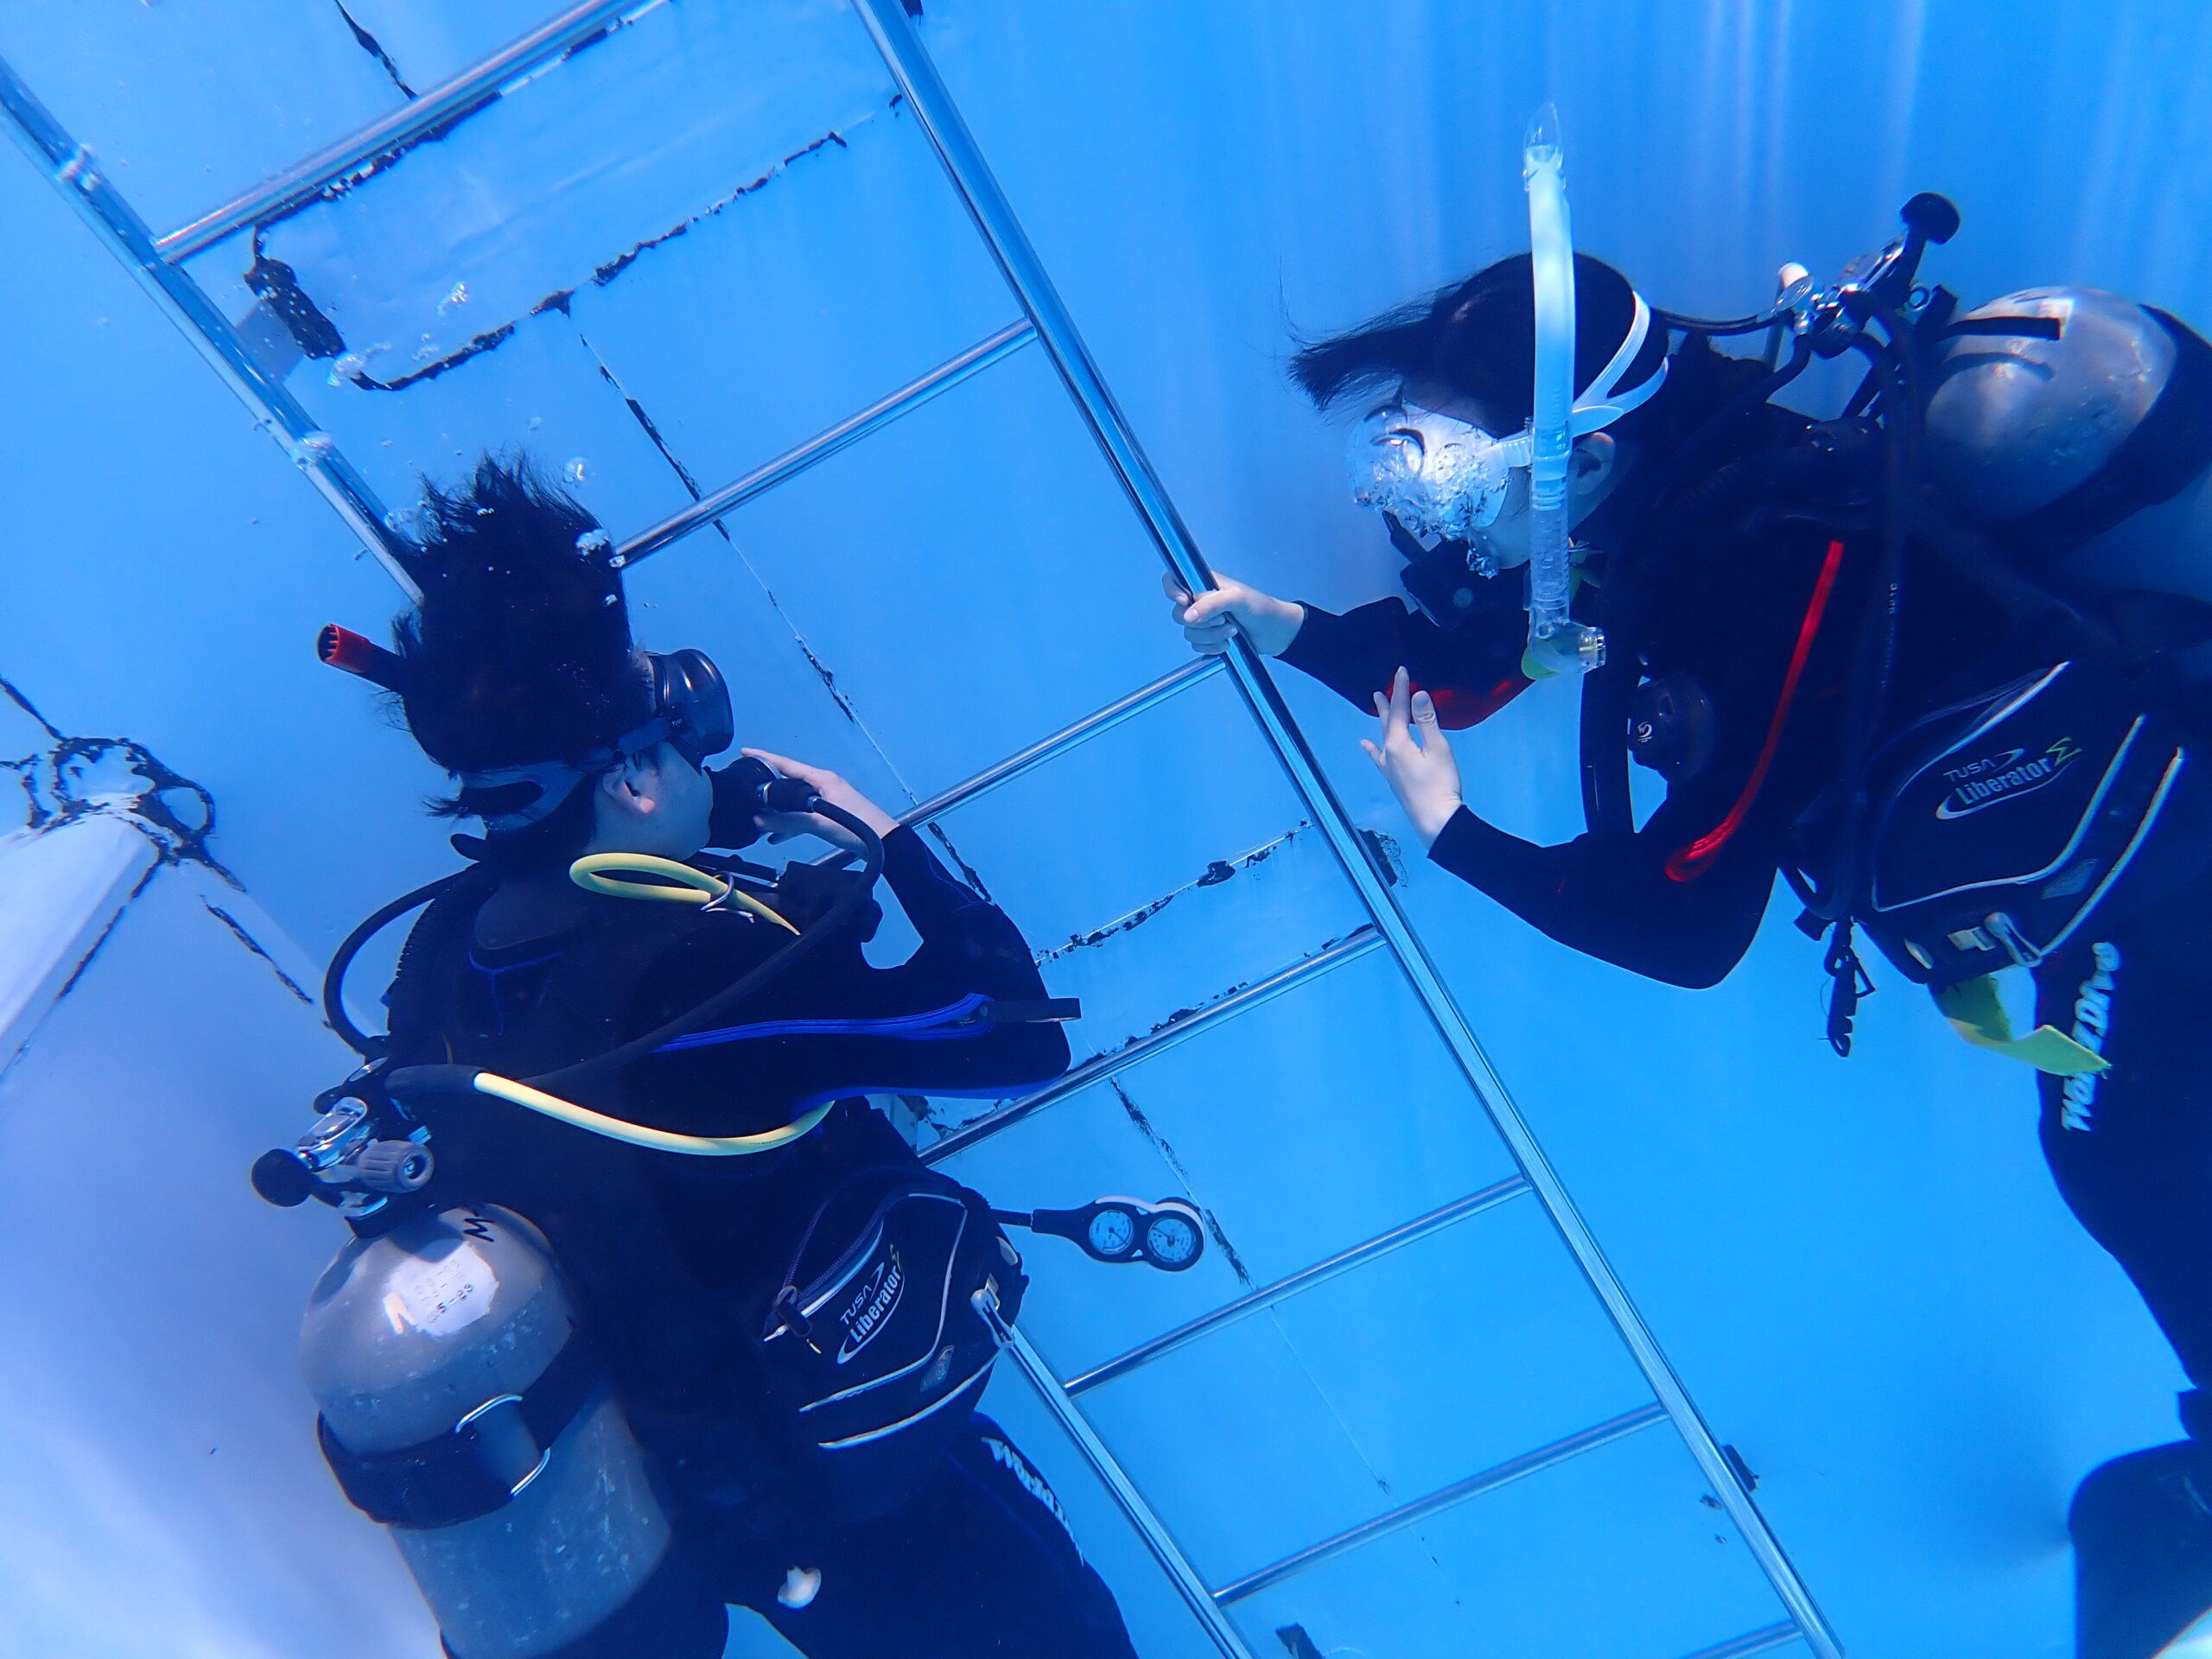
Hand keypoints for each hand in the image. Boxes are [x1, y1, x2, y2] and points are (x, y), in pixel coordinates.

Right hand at [740, 749, 900, 853]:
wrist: (885, 844)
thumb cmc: (857, 827)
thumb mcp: (819, 821)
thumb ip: (788, 820)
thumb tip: (759, 819)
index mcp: (821, 779)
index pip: (787, 764)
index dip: (765, 758)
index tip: (745, 753)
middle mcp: (823, 785)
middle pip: (788, 783)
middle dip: (767, 789)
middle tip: (746, 794)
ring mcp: (827, 800)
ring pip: (794, 802)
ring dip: (778, 811)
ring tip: (757, 820)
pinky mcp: (830, 815)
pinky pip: (802, 815)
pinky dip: (789, 823)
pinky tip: (776, 835)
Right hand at [1162, 570, 1304, 656]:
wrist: (1276, 633)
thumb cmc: (1260, 607)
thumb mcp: (1237, 599)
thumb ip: (1212, 604)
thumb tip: (1187, 616)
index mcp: (1203, 584)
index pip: (1173, 580)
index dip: (1172, 590)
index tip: (1184, 601)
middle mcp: (1199, 602)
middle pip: (1179, 614)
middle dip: (1201, 622)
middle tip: (1223, 619)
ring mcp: (1204, 622)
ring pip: (1189, 633)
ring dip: (1211, 637)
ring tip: (1233, 631)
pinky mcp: (1208, 640)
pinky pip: (1197, 647)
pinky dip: (1211, 648)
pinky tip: (1228, 644)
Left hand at [1360, 668, 1463, 847]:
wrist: (1435, 820)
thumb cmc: (1440, 783)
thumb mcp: (1437, 749)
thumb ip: (1426, 721)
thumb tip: (1418, 695)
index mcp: (1398, 743)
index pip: (1398, 710)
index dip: (1401, 690)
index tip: (1402, 671)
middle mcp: (1388, 753)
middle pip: (1386, 721)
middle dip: (1387, 702)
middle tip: (1382, 686)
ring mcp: (1388, 767)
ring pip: (1382, 736)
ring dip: (1380, 718)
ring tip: (1375, 703)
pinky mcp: (1393, 779)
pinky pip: (1378, 756)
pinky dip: (1372, 747)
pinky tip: (1365, 745)